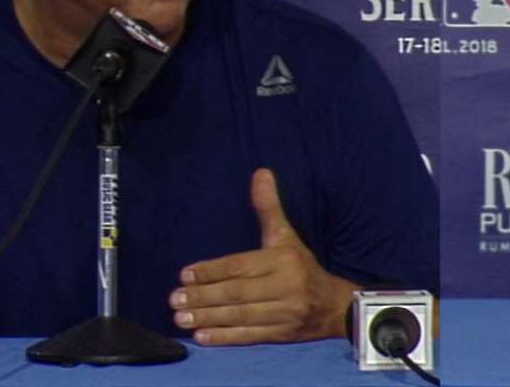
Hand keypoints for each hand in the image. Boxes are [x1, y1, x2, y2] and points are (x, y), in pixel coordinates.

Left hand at [169, 168, 358, 344]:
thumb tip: (261, 172)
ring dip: (208, 318)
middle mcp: (285, 286)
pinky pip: (250, 336)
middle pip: (238, 292)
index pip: (241, 266)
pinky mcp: (283, 335)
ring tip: (180, 318)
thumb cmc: (302, 267)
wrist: (335, 306)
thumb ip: (269, 208)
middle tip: (174, 299)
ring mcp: (285, 313)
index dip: (212, 271)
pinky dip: (225, 338)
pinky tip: (201, 336)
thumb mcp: (287, 236)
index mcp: (284, 260)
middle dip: (204, 297)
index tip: (185, 276)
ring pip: (241, 316)